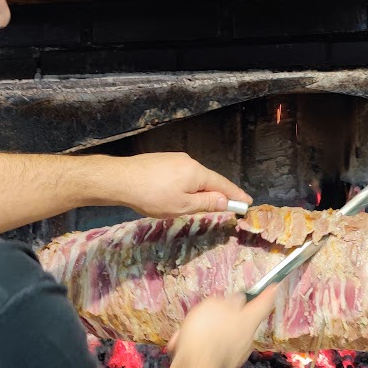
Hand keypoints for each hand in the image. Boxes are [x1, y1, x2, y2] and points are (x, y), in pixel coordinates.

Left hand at [118, 153, 249, 216]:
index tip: (247, 202)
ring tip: (192, 206)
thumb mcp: (183, 206)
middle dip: (215, 194)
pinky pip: (181, 175)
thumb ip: (206, 203)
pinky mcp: (161, 161)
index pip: (223, 184)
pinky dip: (185, 186)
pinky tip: (174, 196)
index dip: (235, 195)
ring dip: (197, 192)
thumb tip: (225, 201)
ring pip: (193, 178)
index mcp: (197, 173)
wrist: (120, 179)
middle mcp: (188, 162)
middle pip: (208, 180)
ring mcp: (174, 159)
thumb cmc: (153, 196)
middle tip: (223, 208)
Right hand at [164, 290, 278, 367]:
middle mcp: (247, 339)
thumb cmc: (205, 332)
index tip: (274, 286)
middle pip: (241, 322)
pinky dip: (202, 347)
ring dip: (207, 333)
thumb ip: (226, 302)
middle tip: (206, 314)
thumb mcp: (213, 305)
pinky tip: (184, 346)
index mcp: (248, 320)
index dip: (268, 293)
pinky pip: (214, 351)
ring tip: (186, 334)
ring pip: (223, 337)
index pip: (263, 303)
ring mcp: (237, 356)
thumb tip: (236, 302)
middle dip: (224, 318)